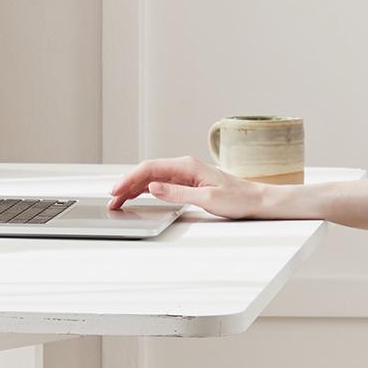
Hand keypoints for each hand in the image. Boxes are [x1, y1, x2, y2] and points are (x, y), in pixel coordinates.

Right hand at [107, 155, 267, 219]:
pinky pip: (161, 183)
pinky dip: (146, 190)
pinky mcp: (188, 183)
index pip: (150, 169)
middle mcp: (184, 167)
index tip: (116, 191)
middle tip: (111, 199)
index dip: (130, 180)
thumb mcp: (207, 198)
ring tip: (119, 200)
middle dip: (127, 184)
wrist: (256, 200)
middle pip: (147, 172)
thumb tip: (153, 187)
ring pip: (152, 177)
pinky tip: (137, 196)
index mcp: (187, 166)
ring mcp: (185, 174)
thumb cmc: (237, 199)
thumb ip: (178, 193)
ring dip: (134, 188)